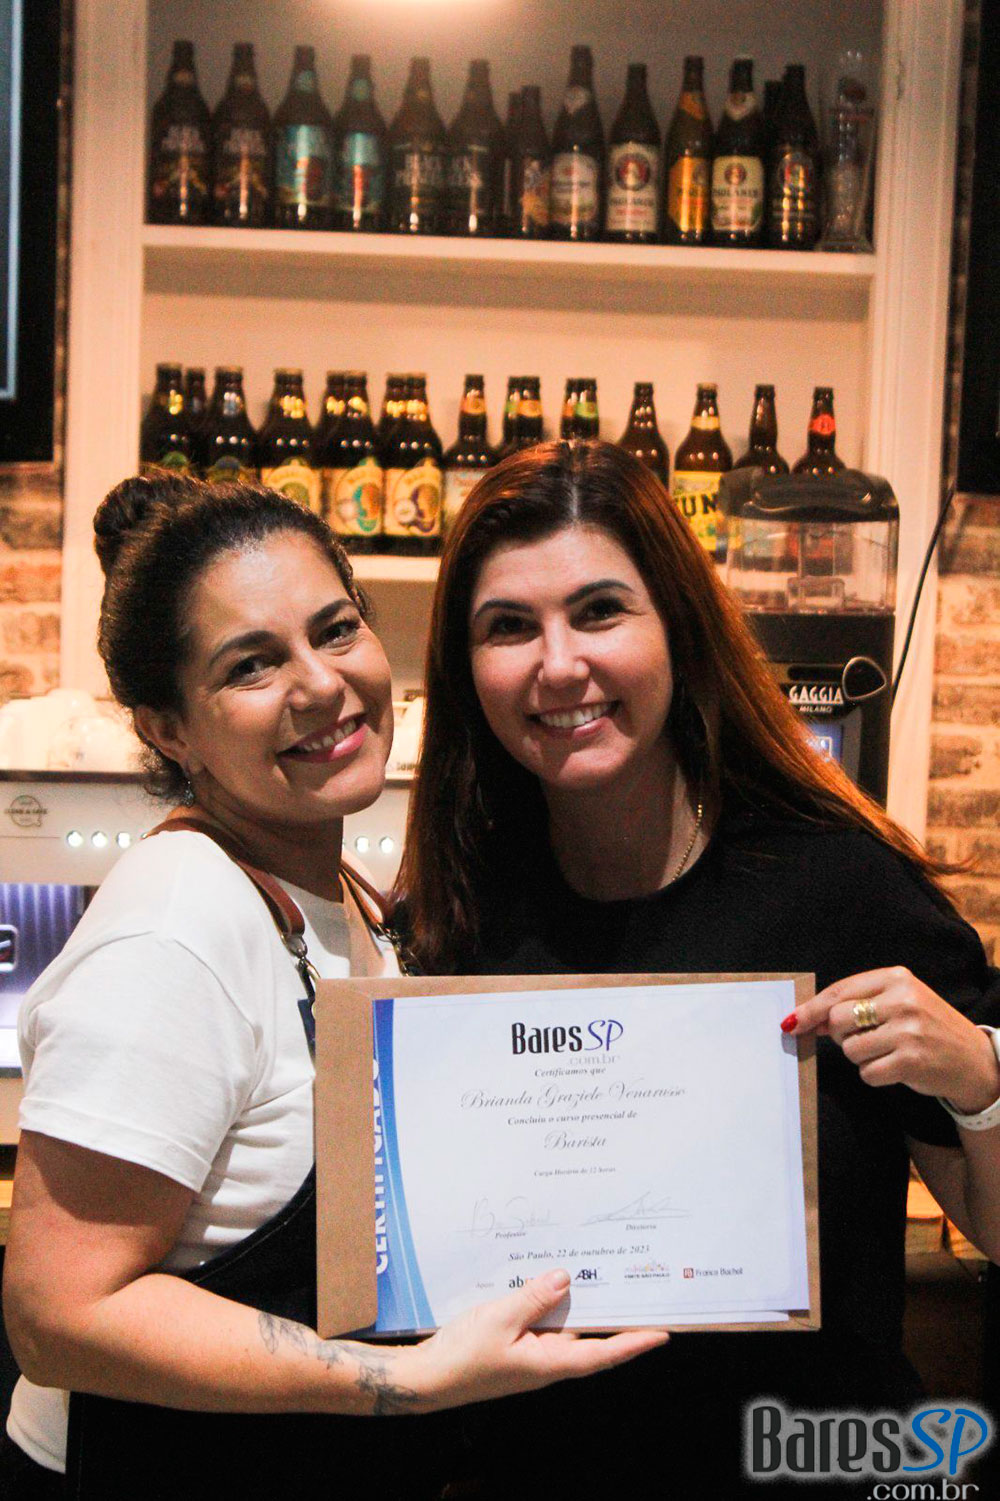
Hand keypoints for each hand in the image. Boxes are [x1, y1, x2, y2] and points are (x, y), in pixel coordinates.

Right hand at [402, 1268, 667, 1410]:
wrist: (428, 1378)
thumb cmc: (463, 1355)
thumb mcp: (499, 1319)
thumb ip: (534, 1298)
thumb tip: (566, 1278)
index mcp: (551, 1363)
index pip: (604, 1354)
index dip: (634, 1343)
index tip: (663, 1332)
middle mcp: (548, 1362)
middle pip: (591, 1339)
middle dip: (615, 1316)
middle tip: (640, 1289)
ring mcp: (532, 1355)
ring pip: (567, 1328)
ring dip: (583, 1305)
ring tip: (605, 1274)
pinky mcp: (517, 1346)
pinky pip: (544, 1323)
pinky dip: (553, 1304)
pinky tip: (552, 1281)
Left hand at [784, 967, 999, 1113]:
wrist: (974, 1059)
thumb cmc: (927, 1028)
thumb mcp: (899, 1002)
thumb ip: (858, 1003)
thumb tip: (808, 1019)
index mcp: (897, 978)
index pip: (839, 991)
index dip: (811, 1009)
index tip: (791, 1022)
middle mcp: (902, 999)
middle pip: (838, 1019)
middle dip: (840, 1035)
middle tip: (862, 1039)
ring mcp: (908, 1030)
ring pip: (850, 1049)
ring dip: (860, 1057)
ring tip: (885, 1053)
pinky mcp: (911, 1060)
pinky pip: (867, 1073)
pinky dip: (874, 1075)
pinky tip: (895, 1069)